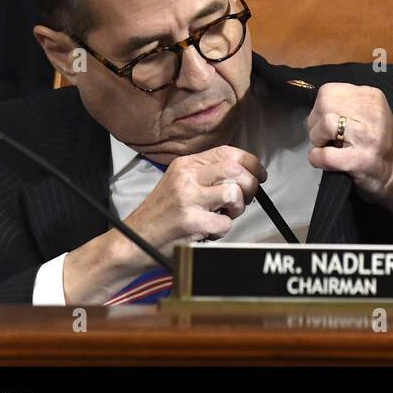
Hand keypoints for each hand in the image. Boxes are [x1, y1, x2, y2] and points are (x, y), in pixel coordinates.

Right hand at [122, 145, 266, 254]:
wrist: (132, 240)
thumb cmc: (161, 215)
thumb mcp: (180, 183)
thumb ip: (208, 174)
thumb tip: (246, 173)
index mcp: (185, 164)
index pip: (228, 152)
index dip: (251, 163)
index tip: (260, 174)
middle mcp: (186, 177)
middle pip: (236, 169)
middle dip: (250, 185)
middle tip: (246, 199)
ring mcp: (187, 199)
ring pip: (233, 193)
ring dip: (237, 209)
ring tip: (223, 216)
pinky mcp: (190, 221)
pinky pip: (224, 224)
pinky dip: (222, 231)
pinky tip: (207, 231)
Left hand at [306, 82, 392, 226]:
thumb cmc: (381, 145)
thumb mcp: (371, 113)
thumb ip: (349, 105)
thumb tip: (317, 108)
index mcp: (372, 97)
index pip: (328, 91)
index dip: (320, 108)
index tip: (326, 122)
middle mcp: (373, 112)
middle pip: (324, 104)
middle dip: (315, 123)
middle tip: (324, 137)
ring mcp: (368, 136)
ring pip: (325, 124)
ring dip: (317, 140)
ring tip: (327, 147)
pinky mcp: (361, 160)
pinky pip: (325, 154)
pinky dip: (317, 158)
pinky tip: (323, 161)